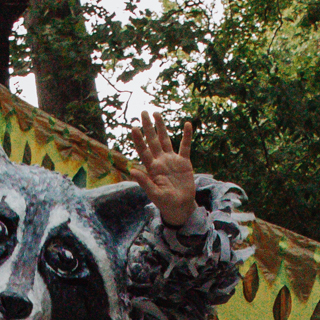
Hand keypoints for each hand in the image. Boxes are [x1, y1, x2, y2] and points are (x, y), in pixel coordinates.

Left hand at [125, 113, 195, 227]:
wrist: (180, 207)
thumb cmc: (166, 203)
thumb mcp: (155, 194)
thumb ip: (144, 182)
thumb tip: (132, 170)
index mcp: (152, 168)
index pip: (143, 150)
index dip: (139, 139)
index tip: (134, 127)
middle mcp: (160, 161)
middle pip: (153, 140)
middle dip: (148, 127)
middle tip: (143, 112)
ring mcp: (172, 160)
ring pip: (165, 140)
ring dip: (161, 127)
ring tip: (156, 113)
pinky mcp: (184, 162)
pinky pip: (185, 146)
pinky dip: (186, 136)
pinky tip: (187, 124)